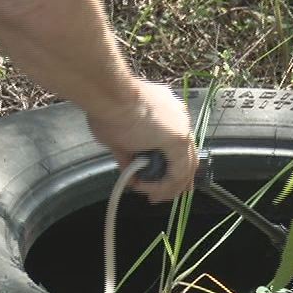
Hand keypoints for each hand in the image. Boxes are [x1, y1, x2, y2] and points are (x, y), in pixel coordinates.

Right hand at [87, 80, 196, 202]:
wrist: (108, 95)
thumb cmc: (106, 108)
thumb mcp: (116, 138)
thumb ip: (127, 156)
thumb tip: (129, 173)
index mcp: (166, 113)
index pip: (177, 147)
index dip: (172, 167)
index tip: (164, 182)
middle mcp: (178, 119)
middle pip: (187, 158)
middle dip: (177, 182)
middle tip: (162, 197)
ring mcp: (181, 128)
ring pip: (184, 167)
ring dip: (167, 187)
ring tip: (151, 196)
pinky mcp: (179, 139)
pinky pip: (177, 172)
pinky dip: (164, 185)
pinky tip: (148, 190)